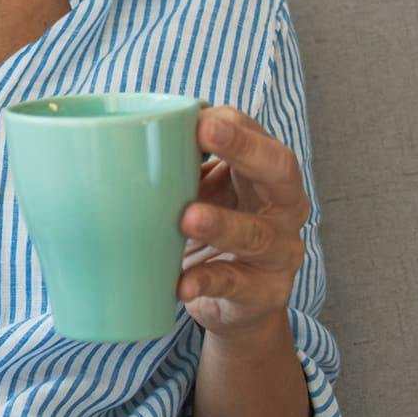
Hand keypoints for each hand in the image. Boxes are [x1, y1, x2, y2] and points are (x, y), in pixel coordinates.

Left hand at [177, 105, 310, 345]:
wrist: (235, 299)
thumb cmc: (216, 226)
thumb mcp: (202, 190)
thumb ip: (183, 164)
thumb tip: (132, 134)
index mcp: (268, 173)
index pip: (259, 136)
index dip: (233, 126)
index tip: (198, 117)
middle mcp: (285, 207)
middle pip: (279, 171)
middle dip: (244, 148)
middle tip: (206, 132)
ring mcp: (281, 251)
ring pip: (257, 234)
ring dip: (221, 223)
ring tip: (186, 217)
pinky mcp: (267, 292)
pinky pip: (238, 284)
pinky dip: (207, 282)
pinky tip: (182, 284)